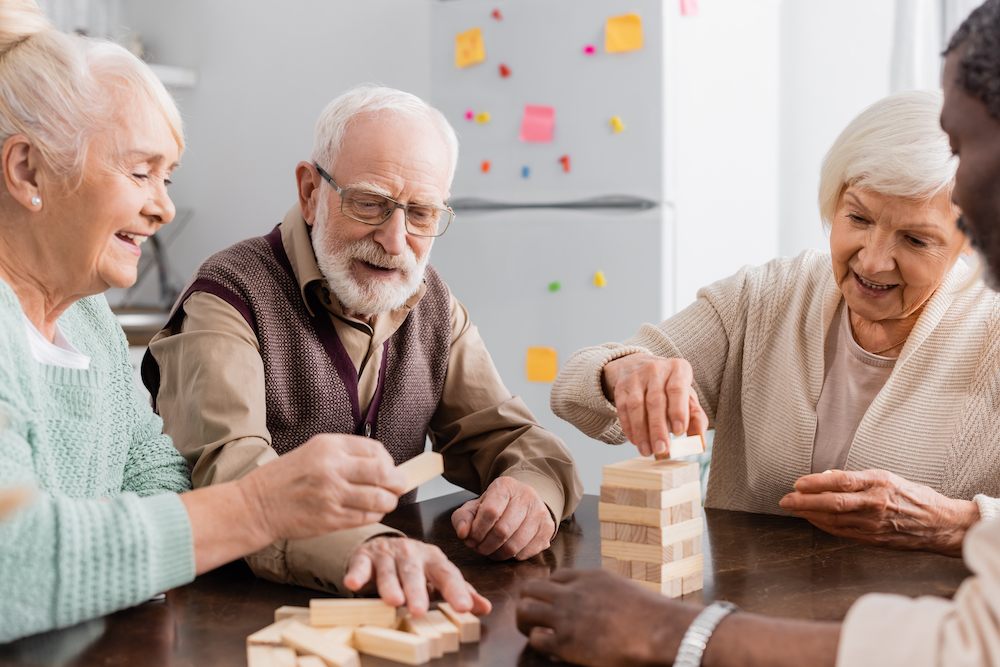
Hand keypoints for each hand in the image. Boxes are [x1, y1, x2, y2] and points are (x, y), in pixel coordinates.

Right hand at [239, 434, 406, 542]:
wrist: (256, 505)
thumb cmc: (287, 478)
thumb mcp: (314, 452)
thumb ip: (347, 455)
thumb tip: (383, 464)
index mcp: (329, 446)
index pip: (376, 451)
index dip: (389, 462)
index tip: (390, 468)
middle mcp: (332, 468)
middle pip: (384, 474)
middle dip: (398, 482)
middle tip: (398, 486)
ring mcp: (332, 495)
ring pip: (379, 499)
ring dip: (388, 501)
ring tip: (386, 501)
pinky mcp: (330, 519)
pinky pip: (365, 517)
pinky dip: (374, 515)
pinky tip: (369, 512)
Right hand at [344, 536, 491, 616]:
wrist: (384, 546)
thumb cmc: (416, 567)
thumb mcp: (438, 577)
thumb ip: (460, 592)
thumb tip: (485, 608)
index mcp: (433, 559)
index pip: (447, 574)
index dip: (455, 590)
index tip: (464, 608)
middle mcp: (411, 553)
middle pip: (415, 572)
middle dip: (417, 590)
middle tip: (419, 610)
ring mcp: (387, 554)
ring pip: (389, 570)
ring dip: (389, 585)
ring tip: (393, 601)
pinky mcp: (365, 556)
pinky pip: (360, 565)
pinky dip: (356, 574)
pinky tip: (353, 584)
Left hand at [451, 477, 554, 559]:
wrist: (523, 501)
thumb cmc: (496, 505)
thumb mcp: (475, 507)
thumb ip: (462, 518)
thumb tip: (463, 533)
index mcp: (506, 485)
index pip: (490, 512)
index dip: (477, 531)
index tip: (470, 539)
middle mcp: (526, 495)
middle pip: (502, 531)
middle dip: (485, 545)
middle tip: (478, 548)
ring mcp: (540, 512)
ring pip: (514, 545)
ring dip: (497, 554)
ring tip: (490, 551)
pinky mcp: (548, 528)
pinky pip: (526, 553)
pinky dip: (511, 557)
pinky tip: (504, 550)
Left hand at [517, 569, 697, 666]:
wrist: (658, 630)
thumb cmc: (651, 614)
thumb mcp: (623, 589)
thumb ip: (604, 591)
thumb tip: (602, 601)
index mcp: (588, 577)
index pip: (555, 576)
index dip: (552, 591)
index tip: (557, 604)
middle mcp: (572, 592)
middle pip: (530, 588)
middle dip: (529, 602)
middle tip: (536, 617)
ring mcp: (566, 616)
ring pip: (524, 610)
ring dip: (526, 622)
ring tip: (535, 631)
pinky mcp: (566, 642)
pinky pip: (536, 639)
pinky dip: (539, 643)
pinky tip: (553, 648)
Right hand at [602, 353, 708, 455]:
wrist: (638, 366)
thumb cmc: (669, 387)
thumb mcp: (687, 396)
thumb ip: (696, 417)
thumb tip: (698, 441)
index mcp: (678, 369)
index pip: (677, 389)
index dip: (678, 411)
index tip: (680, 432)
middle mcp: (656, 370)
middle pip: (655, 401)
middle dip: (658, 428)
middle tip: (662, 449)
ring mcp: (636, 377)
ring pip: (637, 406)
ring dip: (642, 432)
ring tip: (647, 451)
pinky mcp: (621, 387)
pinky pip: (623, 409)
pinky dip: (629, 427)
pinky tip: (636, 441)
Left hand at [779, 469, 979, 555]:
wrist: (940, 524)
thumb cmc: (913, 497)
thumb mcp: (887, 477)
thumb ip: (857, 479)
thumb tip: (828, 476)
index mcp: (880, 483)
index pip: (841, 481)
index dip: (816, 483)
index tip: (798, 483)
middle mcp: (876, 503)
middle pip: (834, 503)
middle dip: (805, 502)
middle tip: (786, 500)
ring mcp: (874, 523)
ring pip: (835, 520)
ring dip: (810, 515)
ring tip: (794, 509)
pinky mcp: (874, 539)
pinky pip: (843, 532)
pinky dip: (824, 526)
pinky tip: (813, 521)